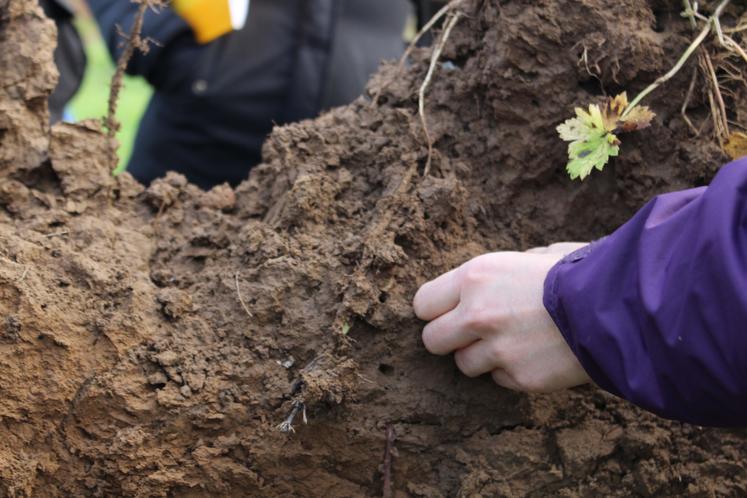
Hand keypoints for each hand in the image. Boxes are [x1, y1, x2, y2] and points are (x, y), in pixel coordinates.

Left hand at [413, 244, 590, 392]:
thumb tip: (490, 282)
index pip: (423, 304)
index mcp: (475, 277)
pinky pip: (499, 380)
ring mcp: (497, 349)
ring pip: (463, 365)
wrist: (619, 306)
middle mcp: (477, 314)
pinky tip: (536, 355)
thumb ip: (501, 273)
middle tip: (472, 334)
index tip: (448, 313)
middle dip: (450, 339)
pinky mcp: (519, 377)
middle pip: (432, 340)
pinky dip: (512, 372)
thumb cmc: (579, 273)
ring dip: (482, 357)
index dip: (435, 310)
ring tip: (514, 342)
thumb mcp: (533, 256)